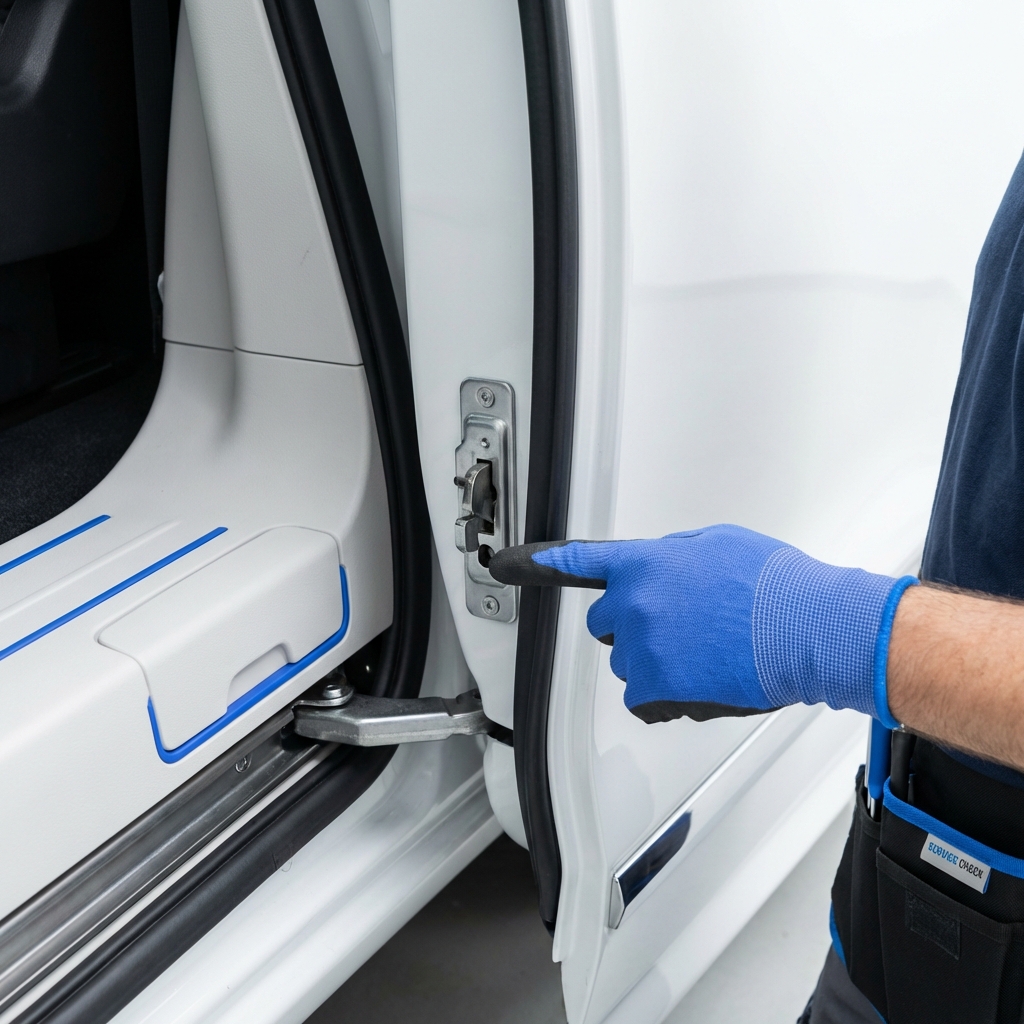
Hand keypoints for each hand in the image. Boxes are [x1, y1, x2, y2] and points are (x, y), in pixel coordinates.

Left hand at [498, 525, 915, 723]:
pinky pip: (642, 699)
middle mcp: (635, 602)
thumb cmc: (775, 586)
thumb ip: (673, 558)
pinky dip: (664, 697)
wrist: (809, 628)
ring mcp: (641, 647)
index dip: (540, 564)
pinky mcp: (655, 688)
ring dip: (655, 661)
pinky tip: (701, 681)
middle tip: (680, 628)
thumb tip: (660, 571)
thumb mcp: (719, 545)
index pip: (581, 561)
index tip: (504, 565)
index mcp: (647, 562)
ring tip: (706, 654)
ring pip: (627, 662)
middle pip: (605, 622)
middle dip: (633, 625)